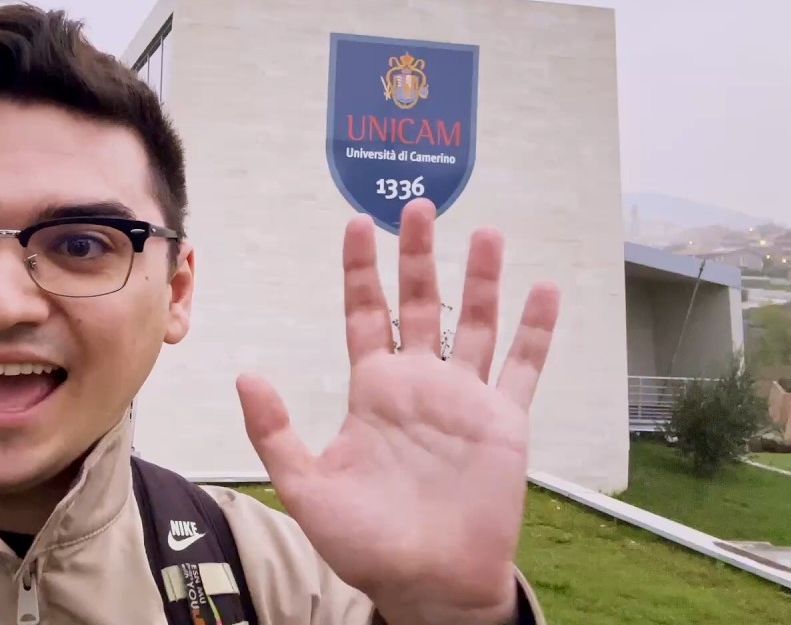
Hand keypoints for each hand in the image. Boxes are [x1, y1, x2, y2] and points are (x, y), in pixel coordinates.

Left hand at [236, 198, 559, 624]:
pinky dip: (535, 330)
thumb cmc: (365, 541)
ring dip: (481, 279)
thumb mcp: (305, 486)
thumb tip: (246, 375)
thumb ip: (273, 431)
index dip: (361, 269)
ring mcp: (464, 399)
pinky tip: (544, 290)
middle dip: (419, 255)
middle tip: (420, 207)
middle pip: (419, 304)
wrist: (427, 582)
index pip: (365, 314)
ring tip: (486, 233)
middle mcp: (418, 383)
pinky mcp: (503, 421)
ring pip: (475, 323)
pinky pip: (523, 366)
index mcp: (372, 390)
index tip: (357, 223)